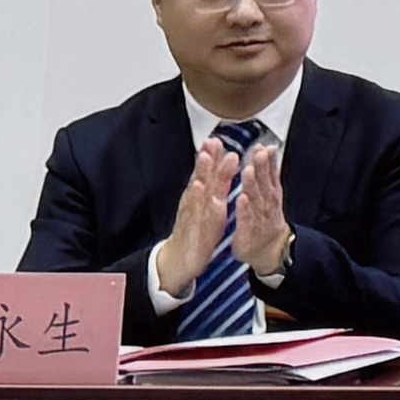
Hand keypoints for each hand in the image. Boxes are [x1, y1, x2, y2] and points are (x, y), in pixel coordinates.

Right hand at [153, 138, 233, 296]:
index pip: (206, 174)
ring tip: (205, 156)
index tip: (216, 139)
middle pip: (201, 176)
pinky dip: (198, 199)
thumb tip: (220, 171)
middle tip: (212, 141)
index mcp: (200, 198)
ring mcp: (192, 213)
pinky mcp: (193, 227)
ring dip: (201, 172)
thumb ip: (213, 190)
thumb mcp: (208, 209)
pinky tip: (200, 188)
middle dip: (207, 159)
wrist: (179, 260)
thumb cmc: (196, 232)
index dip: (211, 157)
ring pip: (198, 189)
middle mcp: (194, 202)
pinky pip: (196, 211)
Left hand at [230, 130, 292, 281]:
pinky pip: (247, 219)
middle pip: (265, 183)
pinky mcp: (250, 231)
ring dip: (253, 185)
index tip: (264, 147)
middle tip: (259, 153)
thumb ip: (267, 173)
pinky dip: (245, 209)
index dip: (268, 161)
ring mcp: (260, 218)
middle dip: (262, 168)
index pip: (269, 174)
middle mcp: (268, 204)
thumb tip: (267, 149)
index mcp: (270, 194)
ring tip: (249, 171)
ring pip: (257, 199)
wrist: (270, 250)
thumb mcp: (269, 194)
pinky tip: (241, 199)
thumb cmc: (266, 219)